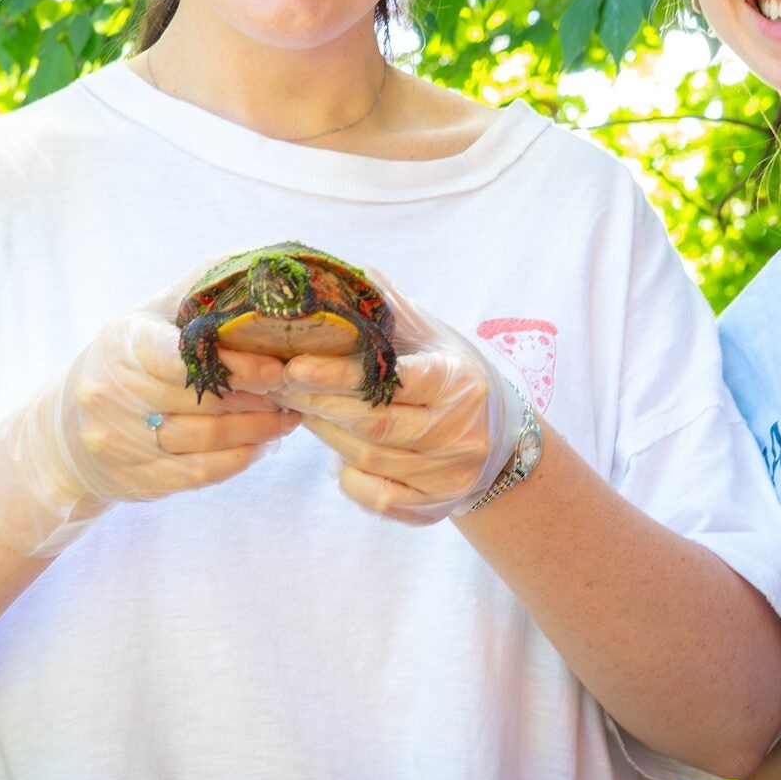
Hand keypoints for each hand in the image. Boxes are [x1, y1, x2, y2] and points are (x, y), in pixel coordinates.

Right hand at [0, 274, 297, 556]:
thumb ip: (196, 291)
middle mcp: (114, 395)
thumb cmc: (124, 362)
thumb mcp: (146, 318)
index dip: (233, 364)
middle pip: (201, 400)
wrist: (66, 432)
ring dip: (257, 430)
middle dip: (257, 397)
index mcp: (121, 346)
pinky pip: (198, 474)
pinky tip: (262, 446)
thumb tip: (257, 263)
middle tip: (292, 389)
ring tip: (286, 417)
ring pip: (206, 440)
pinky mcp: (136, 479)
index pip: (178, 355)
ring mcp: (122, 442)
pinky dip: (238, 460)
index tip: (276, 367)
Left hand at [276, 277, 520, 524]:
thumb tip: (349, 273)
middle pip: (374, 424)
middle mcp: (459, 431)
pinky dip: (349, 477)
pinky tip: (335, 455)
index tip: (296, 367)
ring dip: (327, 433)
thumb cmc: (452, 375)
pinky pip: (378, 498)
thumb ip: (392, 310)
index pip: (394, 380)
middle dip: (321, 403)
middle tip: (282, 385)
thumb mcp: (433, 337)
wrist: (498, 437)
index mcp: (458, 380)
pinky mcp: (434, 506)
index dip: (340, 376)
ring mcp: (448, 474)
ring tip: (301, 408)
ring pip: (369, 459)